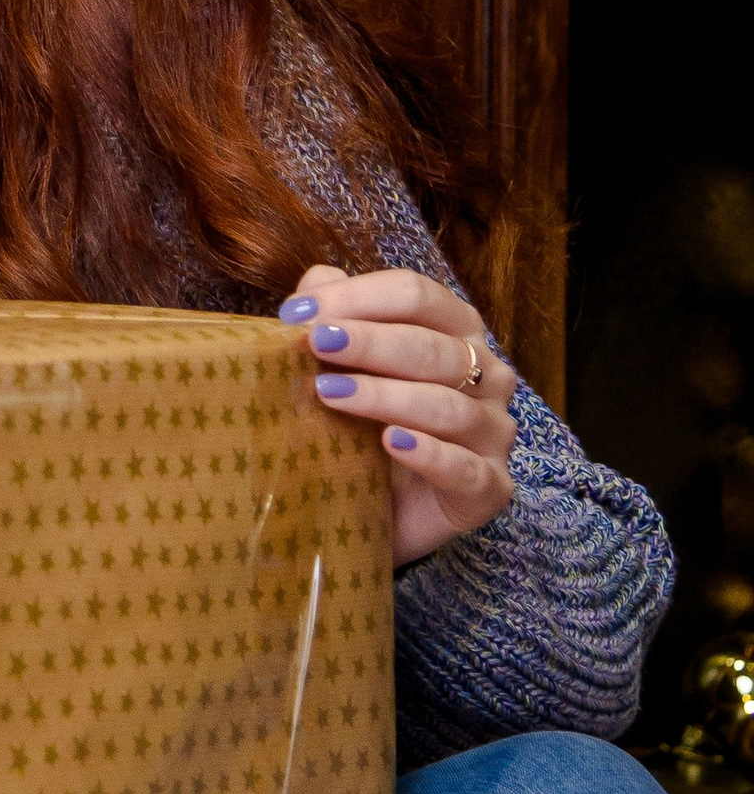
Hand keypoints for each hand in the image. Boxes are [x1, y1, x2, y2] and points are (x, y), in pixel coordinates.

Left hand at [280, 265, 516, 565]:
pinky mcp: (491, 488)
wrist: (373, 509)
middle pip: (433, 346)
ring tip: (329, 392)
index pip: (416, 295)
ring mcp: (494, 433)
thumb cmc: (361, 424)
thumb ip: (335, 317)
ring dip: (386, 395)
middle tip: (316, 343)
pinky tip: (391, 442)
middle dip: (370, 341)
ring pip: (448, 406)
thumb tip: (316, 284)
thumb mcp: (342, 366)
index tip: (298, 314)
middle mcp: (487, 376)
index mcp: (457, 330)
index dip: (358, 297)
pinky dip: (429, 454)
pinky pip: (466, 469)